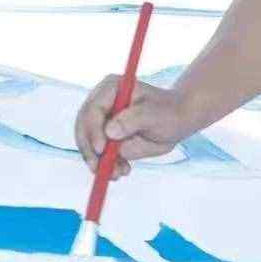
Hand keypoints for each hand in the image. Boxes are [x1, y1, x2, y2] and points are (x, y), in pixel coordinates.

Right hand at [73, 74, 191, 179]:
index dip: (93, 130)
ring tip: (119, 173)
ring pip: (89, 144)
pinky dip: (107, 166)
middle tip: (99, 168)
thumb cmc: (168, 112)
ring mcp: (101, 120)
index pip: (93, 109)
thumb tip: (109, 132)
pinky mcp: (105, 137)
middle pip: (84, 127)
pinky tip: (122, 170)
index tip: (101, 149)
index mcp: (110, 89)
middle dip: (89, 150)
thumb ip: (132, 120)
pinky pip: (98, 154)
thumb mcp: (154, 115)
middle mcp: (101, 103)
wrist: (176, 120)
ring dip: (99, 162)